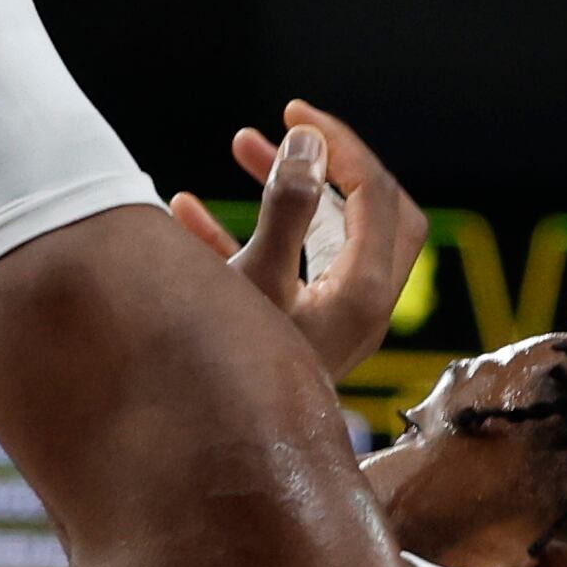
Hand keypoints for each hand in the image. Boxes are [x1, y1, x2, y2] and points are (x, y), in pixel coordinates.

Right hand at [165, 102, 432, 379]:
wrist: (214, 453)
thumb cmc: (237, 373)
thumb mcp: (258, 282)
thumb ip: (288, 207)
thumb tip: (310, 140)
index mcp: (364, 291)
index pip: (378, 194)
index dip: (342, 144)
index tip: (295, 113)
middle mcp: (361, 305)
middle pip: (377, 210)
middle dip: (334, 161)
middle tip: (289, 127)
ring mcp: (335, 318)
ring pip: (332, 234)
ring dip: (292, 188)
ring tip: (238, 146)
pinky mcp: (300, 331)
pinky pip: (287, 266)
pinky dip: (251, 229)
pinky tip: (189, 210)